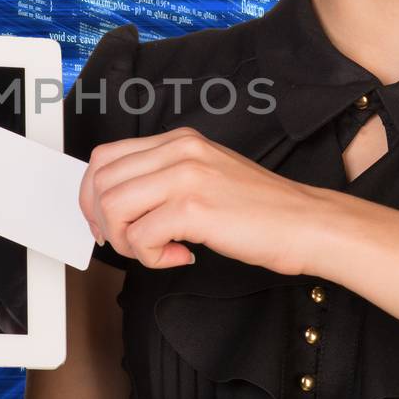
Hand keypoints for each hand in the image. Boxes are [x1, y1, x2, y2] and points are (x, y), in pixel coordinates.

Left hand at [78, 125, 323, 274]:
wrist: (306, 223)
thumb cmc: (260, 210)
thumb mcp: (206, 176)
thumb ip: (164, 180)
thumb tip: (117, 204)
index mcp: (178, 141)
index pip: (105, 157)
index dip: (92, 195)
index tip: (104, 223)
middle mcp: (179, 150)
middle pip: (101, 182)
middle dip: (103, 223)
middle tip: (129, 244)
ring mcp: (186, 176)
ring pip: (113, 208)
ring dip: (126, 242)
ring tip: (157, 251)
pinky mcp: (194, 208)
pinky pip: (141, 236)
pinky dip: (152, 257)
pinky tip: (181, 256)